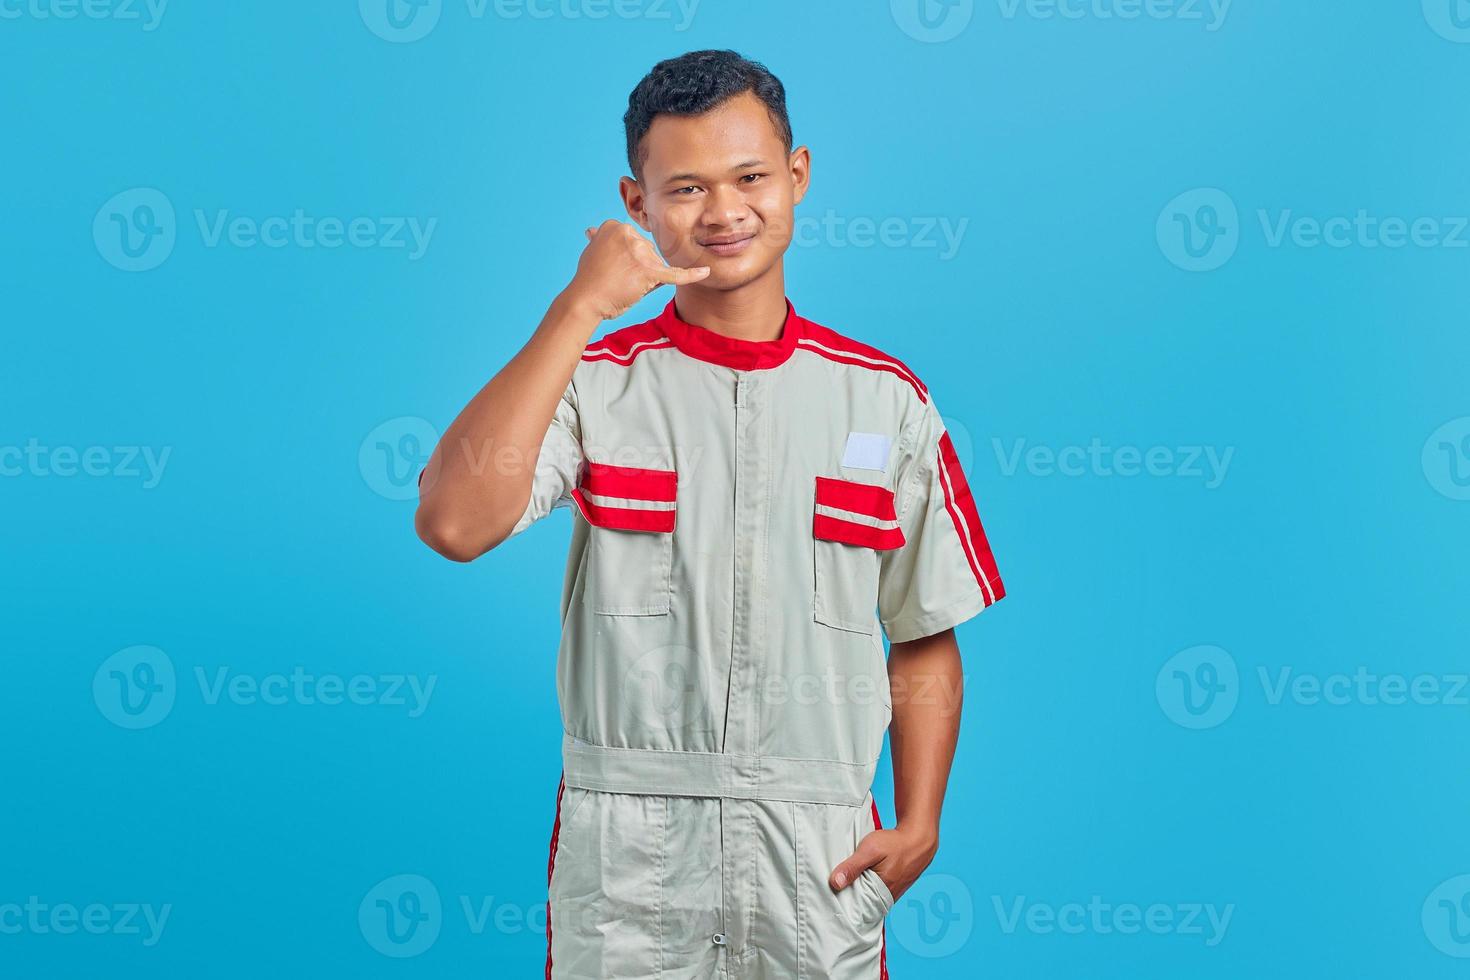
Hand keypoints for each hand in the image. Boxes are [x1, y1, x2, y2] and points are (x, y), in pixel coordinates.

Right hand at [562, 220, 709, 321]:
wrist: (584, 301)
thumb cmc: (589, 281)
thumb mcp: (592, 253)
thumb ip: (601, 241)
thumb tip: (592, 231)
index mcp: (615, 225)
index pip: (636, 242)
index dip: (628, 260)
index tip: (611, 268)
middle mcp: (628, 233)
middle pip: (649, 253)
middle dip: (639, 269)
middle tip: (616, 279)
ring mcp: (639, 251)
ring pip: (656, 266)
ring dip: (646, 279)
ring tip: (622, 284)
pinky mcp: (648, 270)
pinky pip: (674, 274)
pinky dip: (691, 274)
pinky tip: (706, 271)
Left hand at [829, 823, 938, 903]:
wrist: (919, 838)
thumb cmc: (895, 843)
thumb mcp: (870, 850)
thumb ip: (852, 867)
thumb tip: (834, 884)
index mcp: (881, 893)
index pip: (857, 909)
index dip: (843, 904)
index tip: (830, 899)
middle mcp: (888, 898)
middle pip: (862, 903)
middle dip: (849, 898)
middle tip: (834, 888)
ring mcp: (892, 893)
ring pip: (869, 897)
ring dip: (858, 891)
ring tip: (845, 882)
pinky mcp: (894, 887)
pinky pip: (877, 892)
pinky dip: (868, 886)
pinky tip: (860, 877)